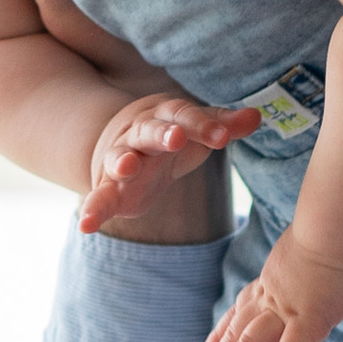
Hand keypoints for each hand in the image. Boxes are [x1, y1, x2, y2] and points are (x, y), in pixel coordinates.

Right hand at [80, 89, 259, 235]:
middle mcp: (139, 135)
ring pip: (120, 157)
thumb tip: (257, 116)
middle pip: (150, 132)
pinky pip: (98, 199)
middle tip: (177, 137)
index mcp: (165, 117)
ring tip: (126, 167)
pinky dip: (91, 211)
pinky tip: (85, 225)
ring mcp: (121, 161)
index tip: (224, 135)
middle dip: (163, 134)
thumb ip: (223, 124)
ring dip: (123, 161)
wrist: (123, 144)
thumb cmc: (171, 137)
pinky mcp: (108, 189)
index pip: (185, 116)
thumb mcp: (197, 129)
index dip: (204, 125)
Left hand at [200, 223, 342, 341]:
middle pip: (238, 334)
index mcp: (272, 281)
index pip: (240, 313)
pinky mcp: (309, 320)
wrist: (340, 220)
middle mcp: (272, 297)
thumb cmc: (337, 226)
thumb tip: (323, 261)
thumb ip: (309, 261)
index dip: (221, 335)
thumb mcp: (314, 245)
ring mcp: (288, 310)